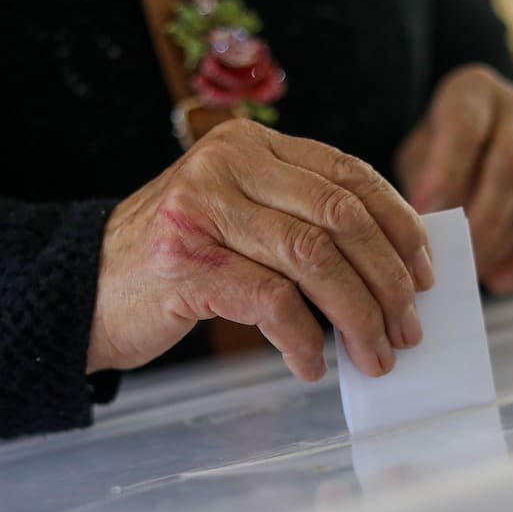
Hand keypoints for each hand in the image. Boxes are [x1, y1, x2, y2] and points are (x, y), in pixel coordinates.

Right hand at [87, 119, 433, 380]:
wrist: (87, 288)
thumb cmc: (178, 260)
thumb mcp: (240, 219)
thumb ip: (299, 221)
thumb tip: (389, 268)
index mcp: (249, 146)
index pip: (348, 174)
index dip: (399, 224)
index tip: (425, 271)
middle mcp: (227, 165)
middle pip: (341, 217)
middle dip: (389, 280)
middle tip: (409, 327)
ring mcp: (203, 210)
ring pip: (314, 259)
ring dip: (358, 317)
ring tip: (375, 356)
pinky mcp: (187, 263)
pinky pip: (272, 302)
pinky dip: (304, 340)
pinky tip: (312, 365)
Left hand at [397, 65, 512, 293]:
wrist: (474, 138)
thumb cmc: (434, 152)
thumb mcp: (417, 155)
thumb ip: (422, 183)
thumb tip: (422, 236)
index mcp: (473, 92)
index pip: (465, 127)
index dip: (445, 172)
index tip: (424, 212)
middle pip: (510, 166)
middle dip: (481, 218)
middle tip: (454, 256)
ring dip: (503, 242)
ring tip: (471, 272)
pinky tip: (500, 281)